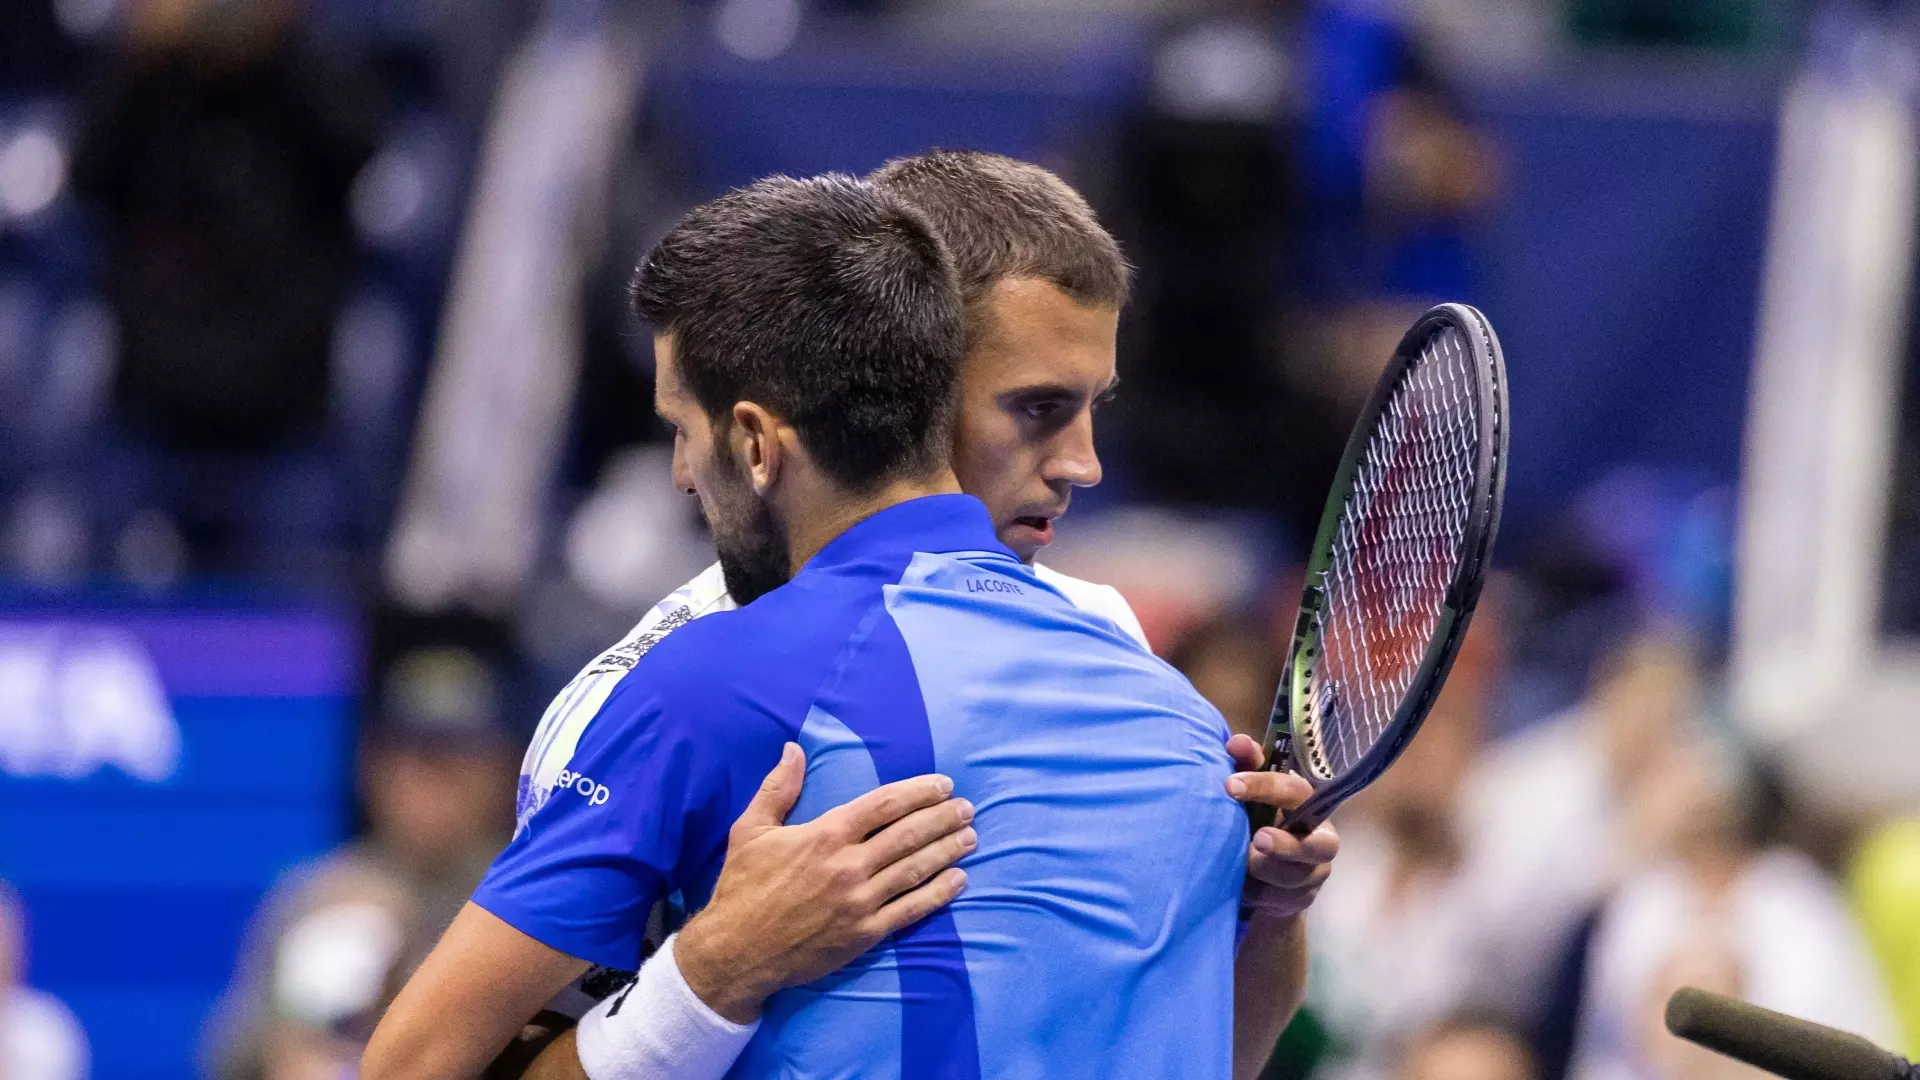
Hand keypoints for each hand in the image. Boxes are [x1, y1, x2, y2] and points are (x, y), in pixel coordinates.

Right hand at [675, 743, 974, 1022]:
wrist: (735, 953)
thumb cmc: (742, 887)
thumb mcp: (750, 830)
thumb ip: (778, 787)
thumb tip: (793, 748)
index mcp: (825, 834)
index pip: (884, 804)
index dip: (919, 792)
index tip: (943, 785)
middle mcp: (847, 865)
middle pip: (908, 834)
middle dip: (943, 818)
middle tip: (968, 808)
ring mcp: (859, 902)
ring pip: (915, 869)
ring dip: (947, 851)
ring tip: (970, 837)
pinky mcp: (864, 934)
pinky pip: (910, 909)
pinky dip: (938, 893)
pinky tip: (958, 880)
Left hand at [1224, 734, 1339, 922]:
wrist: (1264, 868)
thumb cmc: (1258, 815)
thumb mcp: (1251, 791)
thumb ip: (1247, 764)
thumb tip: (1236, 742)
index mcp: (1308, 803)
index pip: (1294, 790)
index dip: (1264, 786)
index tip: (1229, 785)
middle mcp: (1321, 838)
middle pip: (1317, 845)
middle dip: (1286, 845)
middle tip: (1258, 839)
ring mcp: (1314, 872)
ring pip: (1297, 877)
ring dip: (1267, 870)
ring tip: (1243, 865)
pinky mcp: (1302, 898)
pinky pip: (1281, 899)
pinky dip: (1259, 892)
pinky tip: (1244, 886)